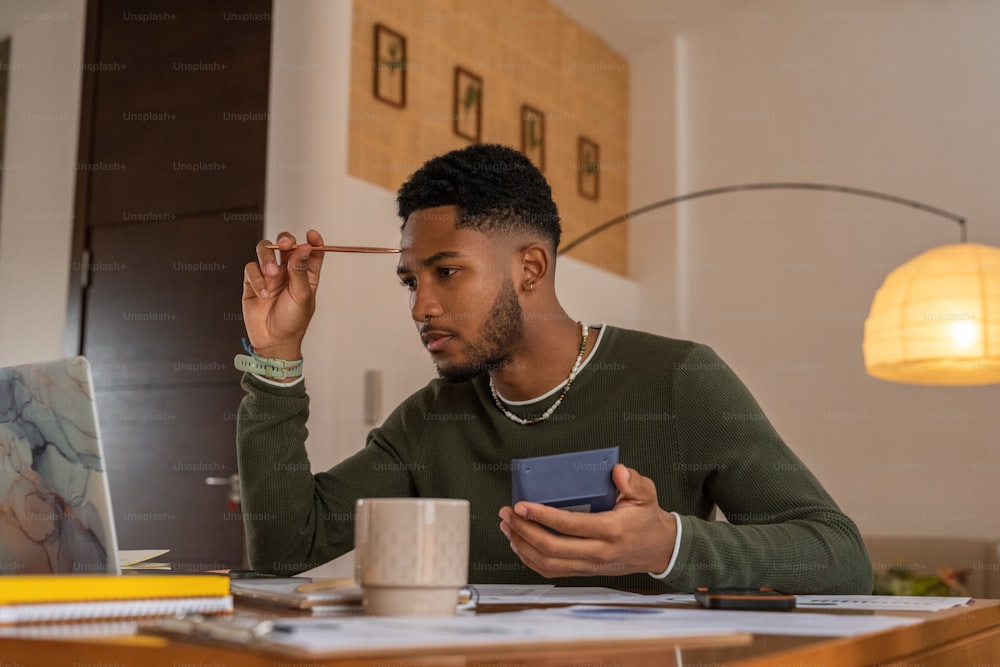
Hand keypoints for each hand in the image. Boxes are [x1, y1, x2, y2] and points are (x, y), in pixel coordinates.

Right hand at [242, 229, 325, 360]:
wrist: (273, 341)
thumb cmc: (293, 322)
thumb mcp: (302, 296)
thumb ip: (300, 270)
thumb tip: (304, 247)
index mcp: (305, 274)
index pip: (310, 251)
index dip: (313, 241)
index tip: (312, 235)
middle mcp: (287, 271)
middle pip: (284, 244)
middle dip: (284, 240)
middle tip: (285, 244)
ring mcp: (269, 275)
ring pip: (264, 250)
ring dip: (266, 258)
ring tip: (271, 274)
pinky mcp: (252, 282)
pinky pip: (250, 269)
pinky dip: (256, 280)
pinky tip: (263, 294)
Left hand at [498, 464, 675, 577]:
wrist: (659, 548)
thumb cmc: (647, 519)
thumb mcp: (646, 493)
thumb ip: (632, 480)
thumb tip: (617, 471)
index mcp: (611, 530)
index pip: (569, 526)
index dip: (542, 516)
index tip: (522, 505)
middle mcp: (598, 551)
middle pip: (552, 547)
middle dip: (524, 530)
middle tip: (508, 514)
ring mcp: (590, 565)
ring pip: (548, 563)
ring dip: (523, 546)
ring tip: (508, 527)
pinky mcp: (585, 571)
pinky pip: (552, 571)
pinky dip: (531, 560)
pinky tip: (520, 545)